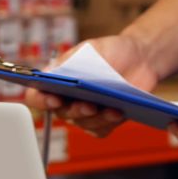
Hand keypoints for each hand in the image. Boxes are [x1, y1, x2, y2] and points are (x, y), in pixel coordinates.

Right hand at [24, 35, 159, 137]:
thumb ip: (70, 60)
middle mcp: (68, 99)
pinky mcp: (104, 121)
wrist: (140, 57)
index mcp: (58, 80)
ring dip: (97, 118)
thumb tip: (49, 73)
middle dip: (76, 110)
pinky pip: (101, 130)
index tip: (54, 99)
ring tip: (111, 109)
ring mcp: (86, 112)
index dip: (41, 100)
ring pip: (84, 124)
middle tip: (89, 105)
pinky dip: (109, 123)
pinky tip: (119, 113)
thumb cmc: (111, 51)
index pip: (38, 95)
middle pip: (62, 113)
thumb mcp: (90, 48)